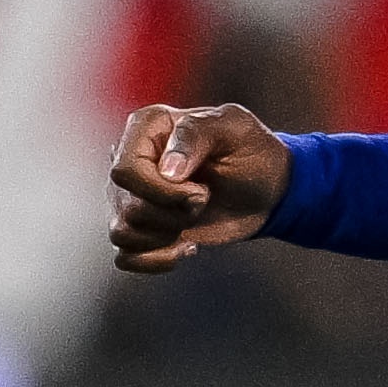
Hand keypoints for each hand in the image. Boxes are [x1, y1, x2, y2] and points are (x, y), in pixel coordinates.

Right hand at [108, 102, 292, 274]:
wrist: (265, 188)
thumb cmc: (250, 151)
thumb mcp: (234, 128)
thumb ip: (195, 135)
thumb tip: (166, 172)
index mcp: (146, 127)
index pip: (125, 171)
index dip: (162, 191)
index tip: (200, 190)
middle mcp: (129, 159)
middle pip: (128, 207)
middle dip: (175, 214)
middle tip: (204, 200)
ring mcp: (130, 195)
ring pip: (123, 233)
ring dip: (167, 235)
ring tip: (194, 218)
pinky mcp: (139, 227)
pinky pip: (126, 257)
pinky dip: (158, 259)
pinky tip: (187, 245)